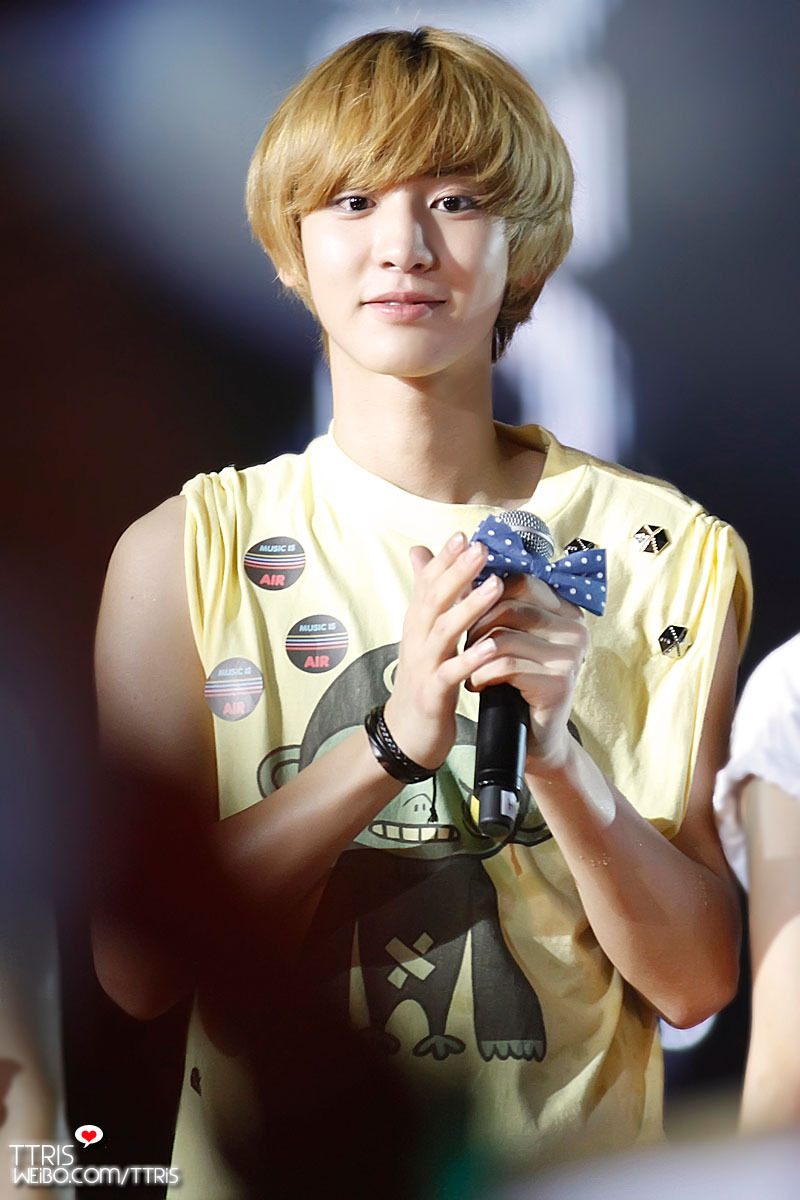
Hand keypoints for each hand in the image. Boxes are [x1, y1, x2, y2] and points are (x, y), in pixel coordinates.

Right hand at [383, 532, 504, 768]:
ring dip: (469, 608)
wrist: (406, 732)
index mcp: (418, 623)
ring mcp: (423, 665)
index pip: (429, 583)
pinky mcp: (432, 693)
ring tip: (494, 587)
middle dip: (458, 573)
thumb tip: (420, 551)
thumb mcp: (423, 633)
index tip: (464, 534)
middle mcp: (417, 639)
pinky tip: (491, 647)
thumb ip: (428, 594)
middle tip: (481, 548)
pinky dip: (470, 659)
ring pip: (444, 631)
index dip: (445, 559)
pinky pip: (451, 673)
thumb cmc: (423, 678)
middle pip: (435, 600)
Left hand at [466, 573, 588, 771]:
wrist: (529, 735)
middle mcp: (574, 626)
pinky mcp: (560, 681)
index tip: (466, 611)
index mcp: (564, 608)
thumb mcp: (490, 630)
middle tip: (465, 644)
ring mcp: (571, 654)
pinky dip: (481, 674)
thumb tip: (418, 550)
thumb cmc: (511, 679)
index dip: (484, 593)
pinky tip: (476, 684)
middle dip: (476, 624)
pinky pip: (505, 665)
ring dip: (475, 651)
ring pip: (504, 634)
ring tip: (469, 664)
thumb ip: (460, 590)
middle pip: (509, 604)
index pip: (519, 580)